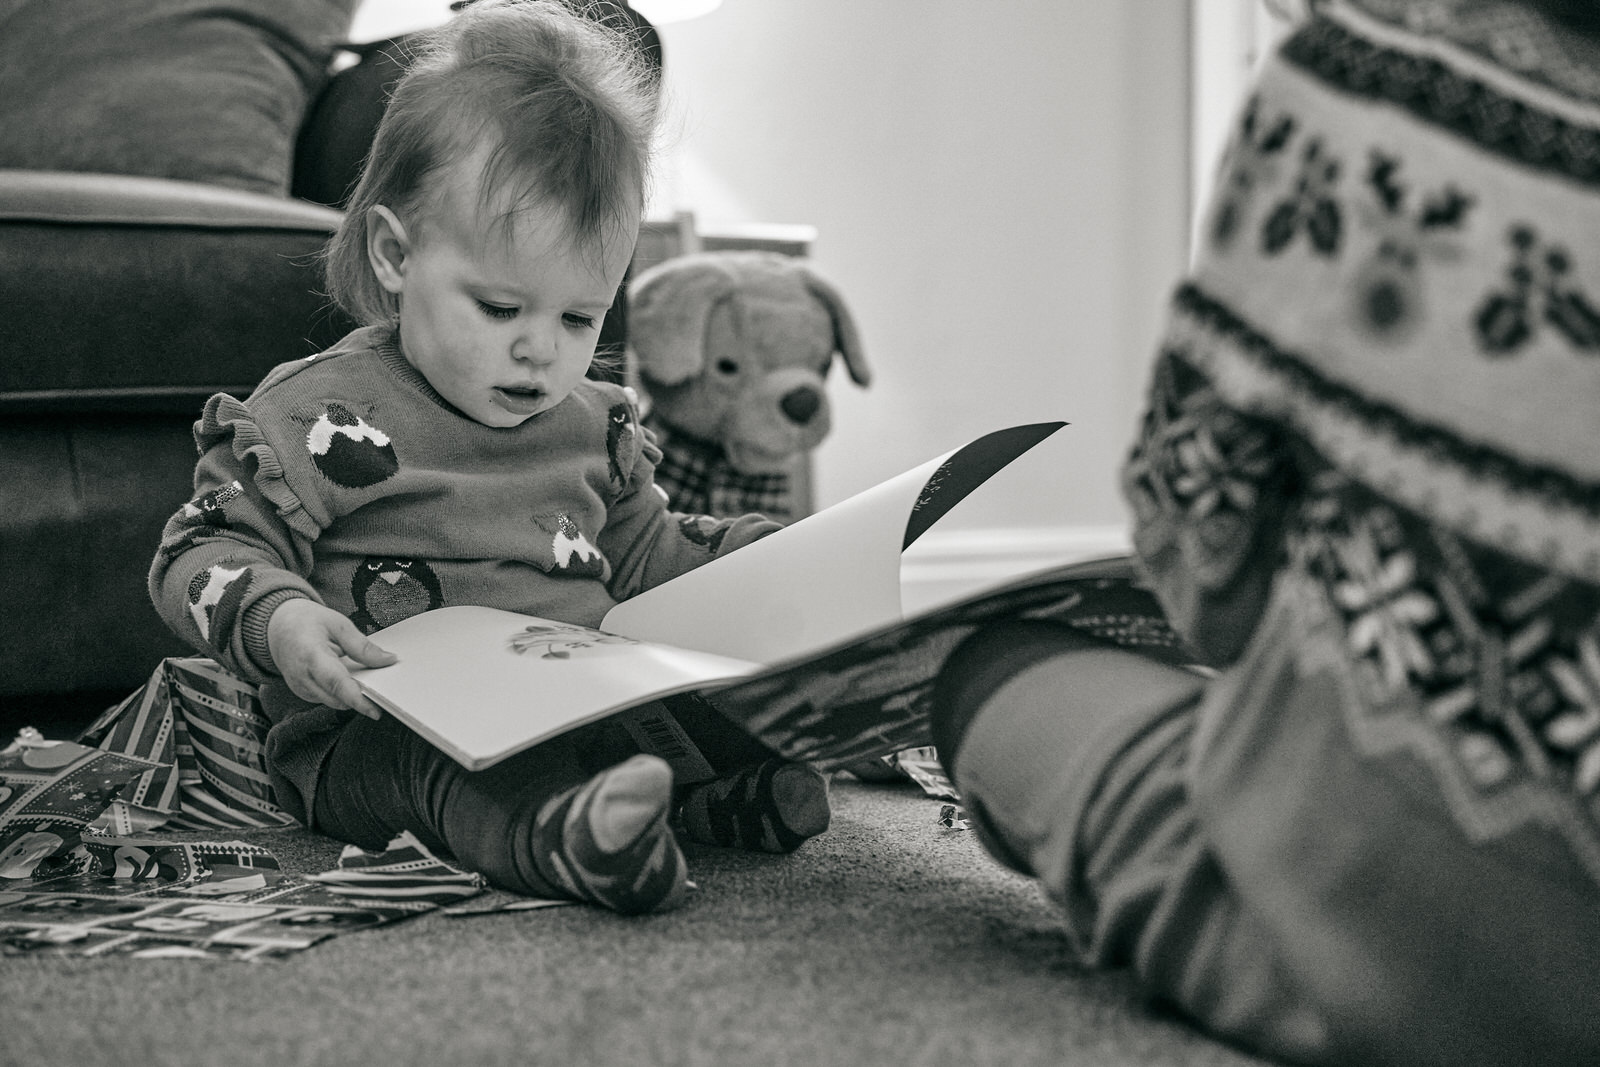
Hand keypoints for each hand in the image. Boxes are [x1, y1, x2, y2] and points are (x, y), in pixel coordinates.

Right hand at [266, 598, 397, 718]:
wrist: (276, 627)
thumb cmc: (306, 622)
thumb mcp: (338, 624)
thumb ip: (362, 646)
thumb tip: (388, 660)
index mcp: (311, 654)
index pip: (336, 683)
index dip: (357, 699)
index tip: (376, 710)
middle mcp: (302, 676)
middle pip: (338, 698)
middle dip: (361, 697)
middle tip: (382, 687)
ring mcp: (300, 688)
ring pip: (334, 702)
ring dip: (351, 696)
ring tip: (363, 677)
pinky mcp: (302, 693)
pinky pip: (328, 699)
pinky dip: (341, 693)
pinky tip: (347, 678)